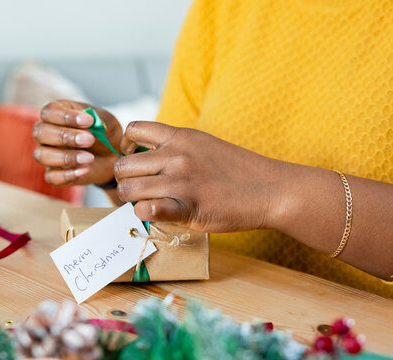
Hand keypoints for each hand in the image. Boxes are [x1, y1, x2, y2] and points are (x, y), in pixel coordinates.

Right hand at [32, 100, 121, 185]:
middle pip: (40, 132)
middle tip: (89, 140)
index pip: (49, 111)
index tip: (89, 121)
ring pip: (41, 155)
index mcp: (57, 113)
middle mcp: (47, 133)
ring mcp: (48, 154)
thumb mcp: (108, 124)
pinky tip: (85, 170)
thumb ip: (99, 123)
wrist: (112, 156)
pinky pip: (51, 177)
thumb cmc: (105, 133)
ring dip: (65, 157)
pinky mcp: (54, 174)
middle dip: (64, 136)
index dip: (65, 116)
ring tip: (90, 158)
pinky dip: (67, 175)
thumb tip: (92, 126)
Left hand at [114, 122, 285, 232]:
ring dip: (132, 200)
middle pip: (123, 166)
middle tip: (138, 189)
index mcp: (180, 137)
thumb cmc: (238, 169)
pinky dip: (145, 215)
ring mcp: (180, 181)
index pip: (133, 130)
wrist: (270, 188)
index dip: (126, 146)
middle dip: (125, 179)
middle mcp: (175, 156)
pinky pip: (147, 211)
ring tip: (146, 203)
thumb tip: (148, 156)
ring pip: (128, 190)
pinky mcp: (186, 208)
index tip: (134, 159)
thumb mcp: (204, 144)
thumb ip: (176, 146)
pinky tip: (157, 214)